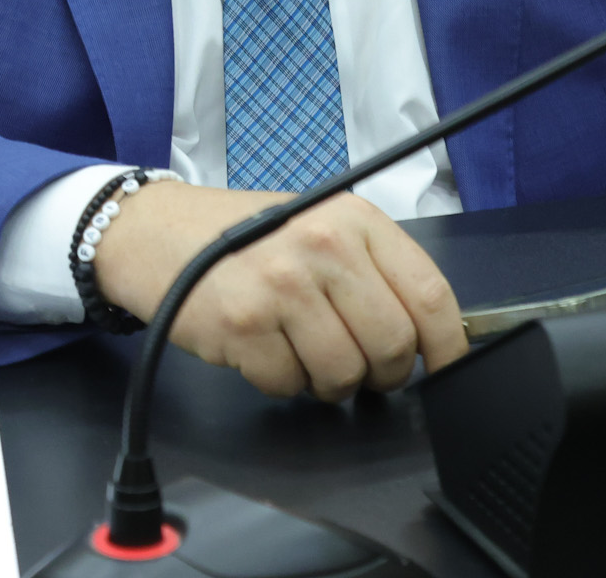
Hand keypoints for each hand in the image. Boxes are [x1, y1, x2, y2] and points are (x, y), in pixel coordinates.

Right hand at [92, 179, 467, 401]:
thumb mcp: (319, 228)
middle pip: (393, 346)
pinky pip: (289, 384)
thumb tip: (430, 334)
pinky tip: (262, 346)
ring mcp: (283, 285)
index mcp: (354, 220)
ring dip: (327, 380)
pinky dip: (280, 380)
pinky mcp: (245, 324)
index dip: (447, 347)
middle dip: (381, 372)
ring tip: (301, 349)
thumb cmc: (244, 237)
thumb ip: (373, 271)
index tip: (445, 368)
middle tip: (357, 363)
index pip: (430, 295)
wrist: (157, 232)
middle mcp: (324, 246)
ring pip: (345, 374)